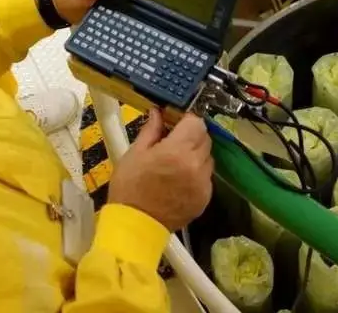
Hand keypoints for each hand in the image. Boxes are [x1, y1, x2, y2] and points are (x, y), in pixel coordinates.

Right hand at [109, 111, 213, 230]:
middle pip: (205, 139)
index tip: (177, 122)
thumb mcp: (135, 153)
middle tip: (174, 141)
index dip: (187, 120)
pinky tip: (180, 180)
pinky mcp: (205, 199)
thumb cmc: (130, 187)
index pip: (197, 123)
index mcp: (177, 151)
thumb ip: (151, 131)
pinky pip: (206, 177)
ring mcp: (203, 184)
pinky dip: (197, 174)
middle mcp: (196, 166)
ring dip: (196, 155)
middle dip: (192, 136)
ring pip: (208, 158)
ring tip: (176, 163)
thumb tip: (158, 113)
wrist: (135, 225)